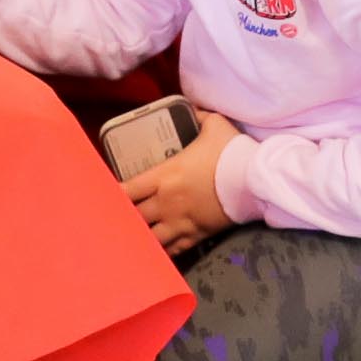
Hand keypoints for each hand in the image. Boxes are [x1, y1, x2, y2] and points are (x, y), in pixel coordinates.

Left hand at [122, 110, 241, 254]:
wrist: (254, 180)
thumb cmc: (231, 152)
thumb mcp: (214, 125)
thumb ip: (197, 116)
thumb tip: (191, 109)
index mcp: (165, 176)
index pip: (127, 190)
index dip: (113, 194)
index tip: (107, 196)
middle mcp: (166, 203)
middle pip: (134, 216)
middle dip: (125, 217)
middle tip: (118, 216)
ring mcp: (180, 222)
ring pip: (149, 238)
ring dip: (140, 237)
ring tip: (133, 237)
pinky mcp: (196, 235)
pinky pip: (172, 249)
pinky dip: (163, 250)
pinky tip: (156, 250)